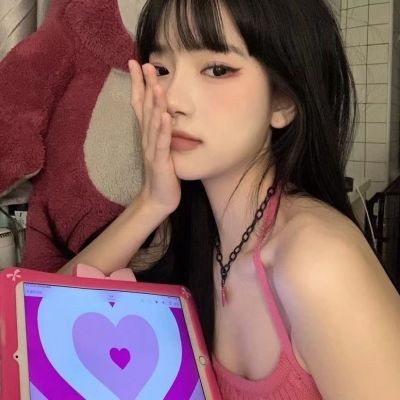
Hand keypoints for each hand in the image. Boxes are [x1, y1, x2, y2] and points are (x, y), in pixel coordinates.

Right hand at [129, 60, 180, 215]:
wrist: (158, 199)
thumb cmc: (162, 173)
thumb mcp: (160, 148)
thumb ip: (160, 130)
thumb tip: (164, 111)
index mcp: (147, 134)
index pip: (140, 104)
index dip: (137, 84)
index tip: (136, 63)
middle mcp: (147, 139)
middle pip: (144, 108)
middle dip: (145, 85)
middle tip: (145, 64)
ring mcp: (152, 150)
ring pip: (152, 123)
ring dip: (155, 104)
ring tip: (157, 84)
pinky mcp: (160, 162)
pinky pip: (162, 144)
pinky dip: (163, 130)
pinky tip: (166, 117)